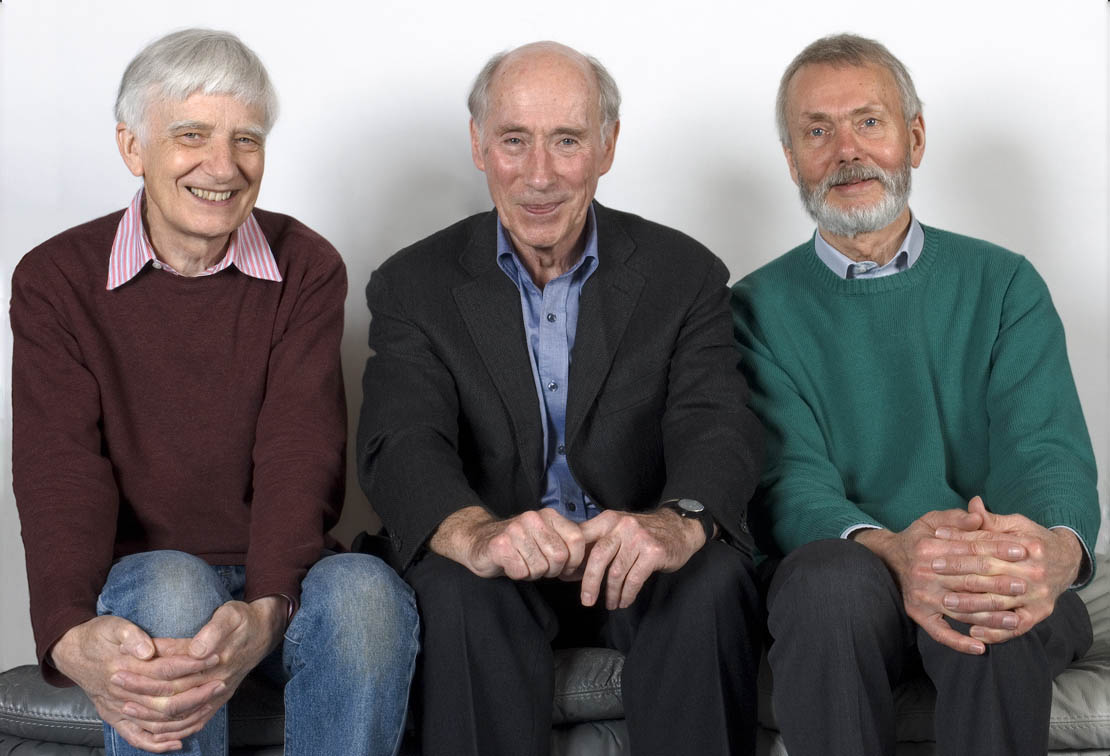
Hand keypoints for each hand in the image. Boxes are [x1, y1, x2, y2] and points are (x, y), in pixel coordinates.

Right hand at [50, 616, 220, 751]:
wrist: (72, 652)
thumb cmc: (97, 636)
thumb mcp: (112, 626)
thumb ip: (130, 636)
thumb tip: (147, 650)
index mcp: (124, 669)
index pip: (166, 670)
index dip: (192, 665)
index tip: (214, 658)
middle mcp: (122, 694)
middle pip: (166, 701)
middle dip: (197, 693)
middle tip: (221, 682)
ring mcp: (118, 709)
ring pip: (157, 722)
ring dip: (186, 717)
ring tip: (211, 704)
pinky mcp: (116, 718)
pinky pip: (137, 738)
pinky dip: (157, 744)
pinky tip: (178, 742)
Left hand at [110, 597, 286, 738]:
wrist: (265, 632)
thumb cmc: (244, 620)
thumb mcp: (231, 615)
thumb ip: (213, 632)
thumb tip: (195, 650)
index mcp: (214, 662)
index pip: (173, 673)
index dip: (145, 674)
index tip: (122, 668)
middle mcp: (215, 683)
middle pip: (171, 696)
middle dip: (140, 692)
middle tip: (115, 683)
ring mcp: (217, 695)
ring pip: (180, 715)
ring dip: (151, 715)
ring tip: (126, 708)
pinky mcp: (218, 700)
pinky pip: (194, 722)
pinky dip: (174, 730)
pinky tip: (155, 731)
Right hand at [430, 506, 585, 579]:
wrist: (478, 541)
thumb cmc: (518, 545)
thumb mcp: (547, 538)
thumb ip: (571, 543)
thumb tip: (601, 553)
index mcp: (549, 516)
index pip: (578, 541)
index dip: (574, 561)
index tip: (563, 567)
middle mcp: (533, 518)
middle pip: (560, 557)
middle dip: (551, 569)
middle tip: (537, 564)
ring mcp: (515, 530)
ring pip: (540, 567)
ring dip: (532, 573)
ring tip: (523, 562)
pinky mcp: (500, 545)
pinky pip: (521, 572)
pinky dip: (518, 574)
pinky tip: (510, 565)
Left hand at [577, 508, 704, 609]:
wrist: (679, 528)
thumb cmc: (643, 534)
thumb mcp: (618, 530)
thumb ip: (596, 545)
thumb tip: (570, 570)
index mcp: (608, 520)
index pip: (583, 539)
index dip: (572, 560)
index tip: (566, 578)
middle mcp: (622, 526)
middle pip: (598, 557)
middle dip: (590, 583)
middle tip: (587, 601)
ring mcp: (639, 538)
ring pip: (616, 572)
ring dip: (611, 593)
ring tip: (610, 604)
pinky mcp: (653, 552)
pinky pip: (634, 579)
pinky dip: (627, 594)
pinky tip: (624, 601)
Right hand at [853, 507, 1027, 654]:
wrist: (886, 559)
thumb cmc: (917, 539)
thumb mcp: (931, 520)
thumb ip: (955, 518)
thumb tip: (978, 515)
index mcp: (930, 547)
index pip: (971, 549)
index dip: (998, 548)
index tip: (1023, 550)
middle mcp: (925, 573)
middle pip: (970, 580)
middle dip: (1000, 583)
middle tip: (1026, 585)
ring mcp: (922, 597)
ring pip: (961, 609)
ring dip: (989, 617)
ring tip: (1015, 619)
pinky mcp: (918, 614)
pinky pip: (940, 633)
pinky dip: (959, 642)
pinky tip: (981, 648)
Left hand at [932, 496, 1081, 642]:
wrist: (1067, 562)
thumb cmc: (1034, 541)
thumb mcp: (1017, 525)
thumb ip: (992, 520)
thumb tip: (972, 504)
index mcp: (1029, 546)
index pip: (988, 544)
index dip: (960, 541)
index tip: (936, 538)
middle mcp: (1035, 572)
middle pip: (990, 572)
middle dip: (959, 571)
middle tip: (933, 570)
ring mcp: (1038, 595)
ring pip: (999, 602)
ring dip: (971, 604)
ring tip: (947, 602)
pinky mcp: (1039, 614)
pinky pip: (1015, 626)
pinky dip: (994, 632)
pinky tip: (973, 632)